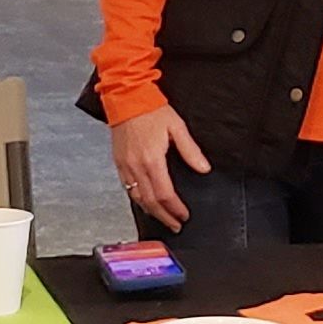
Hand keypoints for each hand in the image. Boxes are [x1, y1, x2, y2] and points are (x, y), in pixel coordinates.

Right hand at [109, 104, 209, 232]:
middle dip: (164, 216)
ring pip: (137, 198)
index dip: (175, 208)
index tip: (184, 215)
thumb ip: (191, 151)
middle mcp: (136, 166)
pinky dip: (138, 200)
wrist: (126, 98)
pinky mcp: (119, 163)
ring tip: (163, 218)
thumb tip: (203, 168)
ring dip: (151, 211)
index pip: (165, 194)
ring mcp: (125, 166)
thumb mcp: (177, 127)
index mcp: (152, 160)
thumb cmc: (151, 109)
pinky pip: (127, 188)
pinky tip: (145, 203)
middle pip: (150, 201)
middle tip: (175, 225)